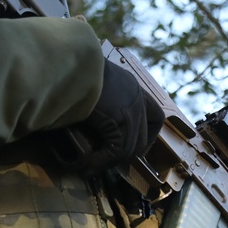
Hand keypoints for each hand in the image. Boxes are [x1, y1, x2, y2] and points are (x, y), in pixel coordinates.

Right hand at [68, 59, 163, 173]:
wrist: (72, 60)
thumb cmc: (75, 66)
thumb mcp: (93, 78)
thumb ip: (99, 92)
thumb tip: (88, 111)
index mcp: (132, 86)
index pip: (155, 116)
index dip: (148, 136)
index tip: (133, 146)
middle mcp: (136, 98)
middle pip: (143, 138)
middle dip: (127, 154)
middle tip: (108, 161)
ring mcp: (130, 110)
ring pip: (129, 148)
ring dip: (110, 162)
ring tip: (92, 166)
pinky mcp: (118, 120)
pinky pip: (116, 150)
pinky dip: (102, 161)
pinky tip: (88, 165)